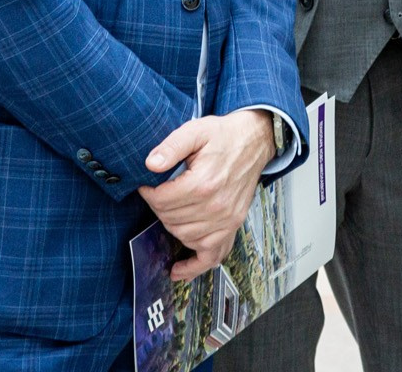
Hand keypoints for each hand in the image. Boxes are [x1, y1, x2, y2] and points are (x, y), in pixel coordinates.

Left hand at [137, 109, 275, 280]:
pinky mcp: (232, 226)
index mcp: (204, 183)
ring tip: (170, 210)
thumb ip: (171, 145)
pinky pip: (212, 255)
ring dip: (171, 225)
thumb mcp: (196, 131)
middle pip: (170, 219)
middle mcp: (216, 206)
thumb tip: (150, 164)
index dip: (149, 192)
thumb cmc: (224, 136)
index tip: (148, 184)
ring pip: (184, 236)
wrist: (254, 141)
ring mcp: (226, 219)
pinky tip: (178, 270)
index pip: (161, 201)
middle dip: (159, 207)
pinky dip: (194, 267)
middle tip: (160, 193)